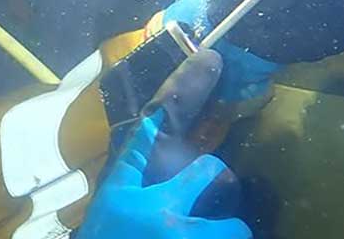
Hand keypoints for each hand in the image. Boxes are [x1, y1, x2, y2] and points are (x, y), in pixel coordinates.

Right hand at [79, 114, 252, 237]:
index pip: (207, 172)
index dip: (212, 168)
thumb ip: (136, 157)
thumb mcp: (115, 191)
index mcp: (167, 202)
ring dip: (224, 238)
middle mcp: (186, 232)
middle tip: (225, 225)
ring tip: (211, 235)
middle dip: (235, 227)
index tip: (210, 172)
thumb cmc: (104, 228)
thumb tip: (152, 117)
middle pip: (238, 229)